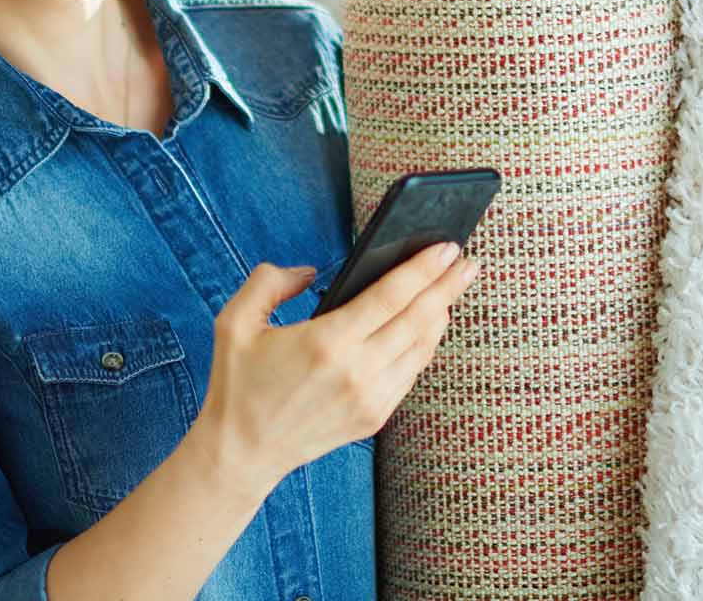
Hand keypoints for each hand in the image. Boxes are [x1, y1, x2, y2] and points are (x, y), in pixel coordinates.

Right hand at [197, 241, 480, 489]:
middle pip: (419, 319)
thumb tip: (309, 271)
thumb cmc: (238, 384)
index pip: (391, 296)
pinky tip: (427, 327)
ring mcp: (370, 399)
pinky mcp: (374, 418)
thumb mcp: (235, 322)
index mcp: (326, 342)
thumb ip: (269, 282)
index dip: (424, 269)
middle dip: (448, 286)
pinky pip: (411, 373)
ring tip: (450, 289)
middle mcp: (356, 372)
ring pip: (422, 348)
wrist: (242, 454)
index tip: (448, 248)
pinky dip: (424, 345)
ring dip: (440, 314)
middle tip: (468, 261)